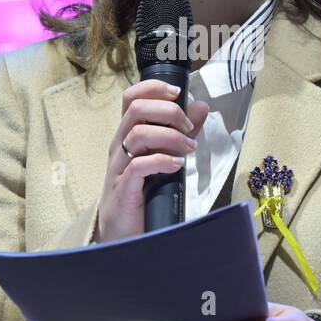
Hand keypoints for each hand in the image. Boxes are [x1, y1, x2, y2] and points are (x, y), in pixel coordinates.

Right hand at [96, 78, 209, 243]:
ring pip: (138, 134)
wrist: (123, 232)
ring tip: (188, 149)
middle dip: (169, 112)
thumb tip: (201, 105)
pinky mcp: (123, 187)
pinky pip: (139, 165)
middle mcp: (120, 144)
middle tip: (188, 128)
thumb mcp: (166, 155)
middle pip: (136, 109)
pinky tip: (176, 166)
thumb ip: (182, 131)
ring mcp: (119, 165)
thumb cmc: (144, 191)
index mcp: (128, 133)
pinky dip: (162, 161)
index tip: (179, 94)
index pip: (132, 97)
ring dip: (170, 137)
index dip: (154, 88)